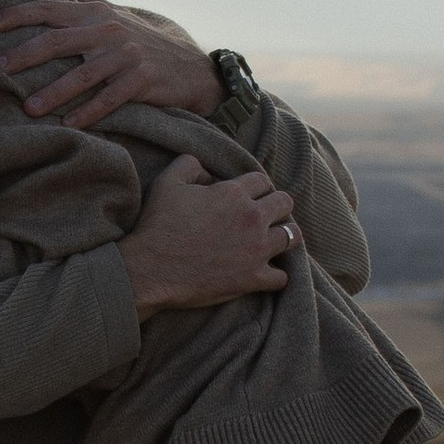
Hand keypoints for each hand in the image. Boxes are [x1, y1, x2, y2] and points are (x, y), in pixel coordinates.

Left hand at [0, 0, 221, 126]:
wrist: (189, 66)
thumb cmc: (141, 40)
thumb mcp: (114, 13)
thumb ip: (85, 0)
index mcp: (95, 13)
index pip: (50, 8)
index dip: (19, 14)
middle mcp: (108, 30)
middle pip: (59, 40)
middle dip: (26, 54)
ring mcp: (127, 55)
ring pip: (83, 74)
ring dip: (54, 92)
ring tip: (28, 108)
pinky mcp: (143, 80)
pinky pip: (111, 98)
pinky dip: (89, 111)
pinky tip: (70, 123)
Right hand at [120, 156, 297, 317]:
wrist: (151, 269)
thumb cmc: (157, 225)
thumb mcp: (167, 182)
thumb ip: (189, 164)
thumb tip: (207, 171)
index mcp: (233, 193)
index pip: (262, 180)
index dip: (255, 187)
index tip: (250, 197)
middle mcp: (251, 218)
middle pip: (285, 203)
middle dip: (277, 207)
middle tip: (265, 217)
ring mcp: (256, 249)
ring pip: (292, 236)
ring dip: (284, 237)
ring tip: (273, 242)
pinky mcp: (253, 278)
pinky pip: (282, 277)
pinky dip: (276, 276)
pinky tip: (265, 274)